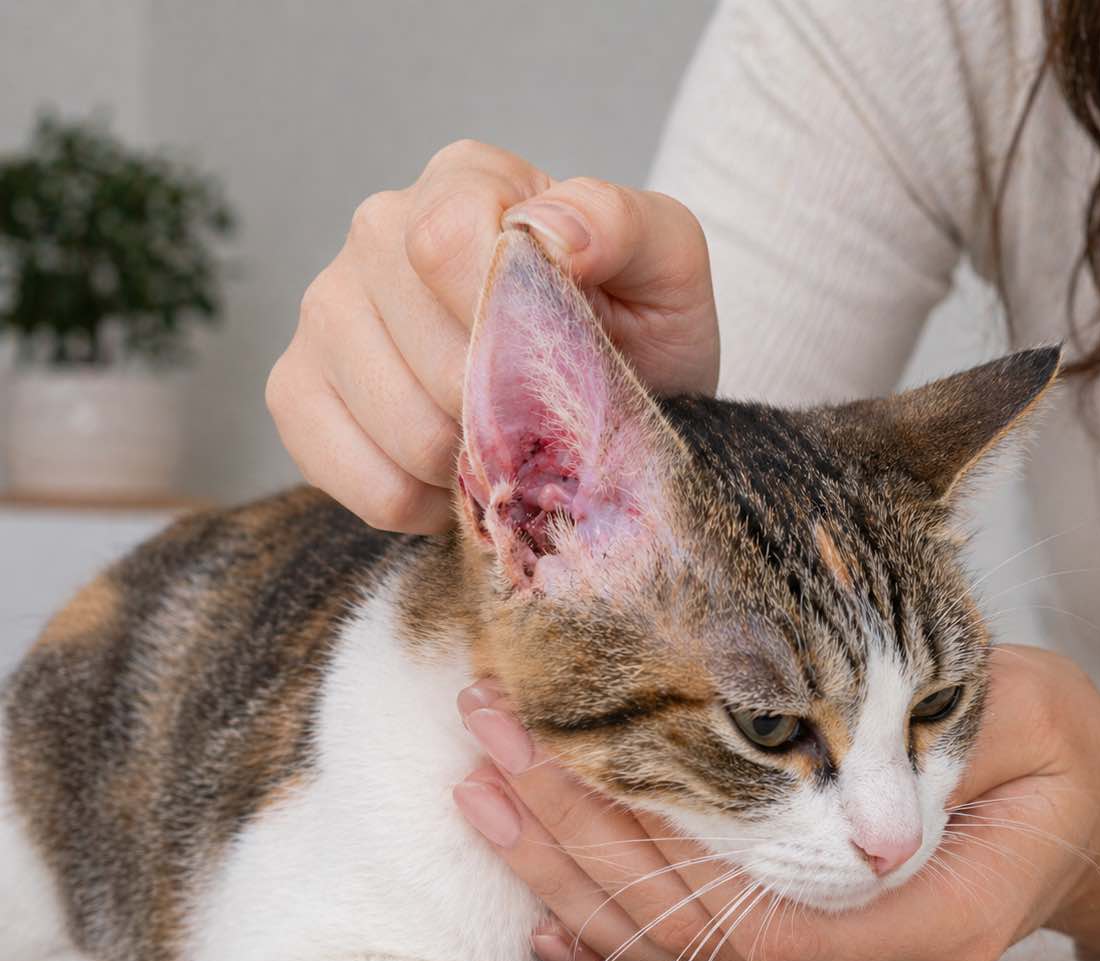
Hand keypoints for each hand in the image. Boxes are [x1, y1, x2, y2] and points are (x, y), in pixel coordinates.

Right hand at [266, 140, 717, 532]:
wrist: (602, 406)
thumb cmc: (634, 333)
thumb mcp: (666, 270)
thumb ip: (621, 225)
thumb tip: (547, 233)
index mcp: (464, 182)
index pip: (445, 242)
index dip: (502, 327)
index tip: (554, 365)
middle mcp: (376, 233)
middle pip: (420, 351)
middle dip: (502, 413)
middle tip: (543, 424)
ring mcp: (325, 313)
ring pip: (394, 425)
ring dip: (469, 467)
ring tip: (504, 450)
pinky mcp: (296, 393)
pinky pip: (354, 477)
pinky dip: (421, 503)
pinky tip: (453, 479)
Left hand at [451, 647, 1099, 960]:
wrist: (1070, 804)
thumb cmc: (1047, 749)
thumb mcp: (1018, 721)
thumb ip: (927, 749)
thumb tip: (834, 756)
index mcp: (920, 925)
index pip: (751, 913)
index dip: (648, 845)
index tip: (561, 748)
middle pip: (684, 938)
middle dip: (573, 840)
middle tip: (491, 741)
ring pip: (668, 959)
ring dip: (565, 875)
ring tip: (484, 785)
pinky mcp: (795, 959)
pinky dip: (603, 943)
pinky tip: (538, 903)